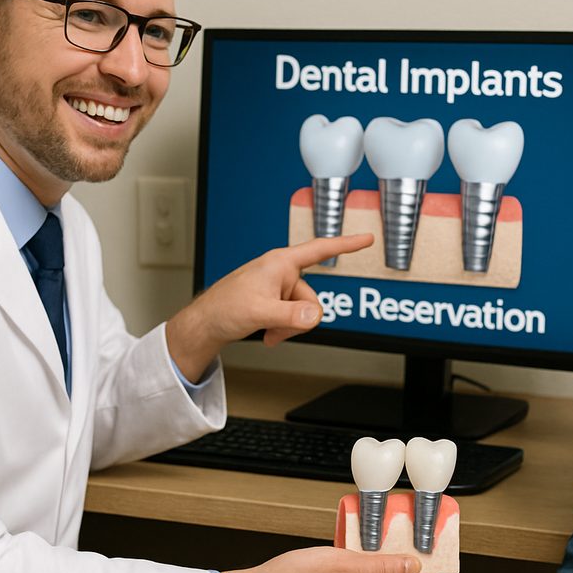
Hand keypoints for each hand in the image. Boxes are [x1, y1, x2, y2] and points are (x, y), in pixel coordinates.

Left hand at [166, 234, 372, 377]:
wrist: (206, 323)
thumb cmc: (224, 308)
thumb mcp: (260, 312)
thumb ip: (290, 315)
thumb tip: (315, 315)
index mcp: (281, 263)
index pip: (320, 249)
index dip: (346, 244)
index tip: (367, 238)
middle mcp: (282, 271)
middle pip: (313, 297)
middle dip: (299, 318)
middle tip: (275, 328)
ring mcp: (279, 287)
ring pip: (304, 310)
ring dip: (289, 327)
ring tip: (268, 332)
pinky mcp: (275, 300)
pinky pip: (294, 316)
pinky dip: (284, 328)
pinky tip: (269, 334)